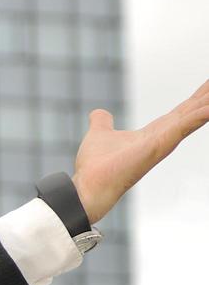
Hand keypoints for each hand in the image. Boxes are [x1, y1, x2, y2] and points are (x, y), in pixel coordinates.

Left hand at [71, 77, 208, 224]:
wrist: (89, 187)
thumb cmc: (95, 166)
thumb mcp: (100, 134)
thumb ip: (102, 122)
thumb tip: (98, 113)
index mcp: (154, 133)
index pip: (181, 112)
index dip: (197, 99)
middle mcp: (164, 137)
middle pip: (193, 111)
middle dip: (208, 97)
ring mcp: (164, 142)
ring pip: (195, 117)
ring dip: (208, 105)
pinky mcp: (159, 145)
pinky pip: (185, 125)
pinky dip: (201, 115)